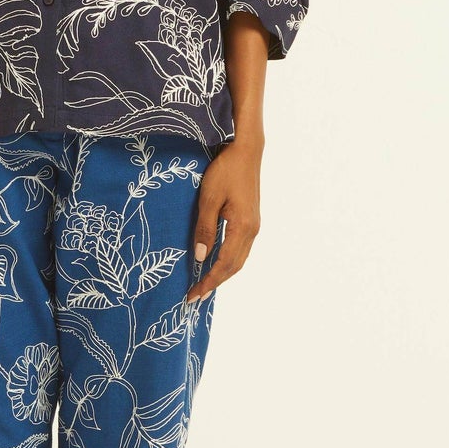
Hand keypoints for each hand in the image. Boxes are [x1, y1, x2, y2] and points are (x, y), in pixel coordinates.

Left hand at [187, 136, 261, 304]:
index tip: (194, 295)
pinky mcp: (251, 220)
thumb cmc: (225, 171)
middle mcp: (252, 230)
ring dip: (222, 273)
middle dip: (215, 283)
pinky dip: (228, 261)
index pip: (224, 263)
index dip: (209, 281)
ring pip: (239, 259)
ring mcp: (254, 225)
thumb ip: (205, 229)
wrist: (246, 151)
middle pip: (234, 266)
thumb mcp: (209, 199)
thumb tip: (201, 258)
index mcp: (243, 227)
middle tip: (195, 296)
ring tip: (204, 284)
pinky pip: (240, 248)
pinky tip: (216, 263)